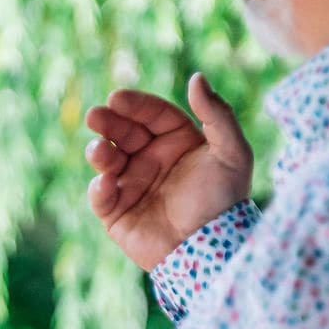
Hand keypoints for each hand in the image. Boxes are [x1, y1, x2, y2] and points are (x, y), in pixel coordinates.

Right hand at [84, 72, 254, 270]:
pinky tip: (107, 182)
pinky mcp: (118, 214)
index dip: (135, 105)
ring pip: (107, 161)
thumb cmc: (224, 201)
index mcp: (178, 143)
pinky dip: (99, 188)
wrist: (209, 250)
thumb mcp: (233, 152)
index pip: (153, 115)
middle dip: (108, 123)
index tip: (117, 98)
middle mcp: (153, 161)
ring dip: (99, 152)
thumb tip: (196, 77)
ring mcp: (133, 186)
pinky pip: (101, 196)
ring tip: (99, 151)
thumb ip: (218, 113)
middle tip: (95, 116)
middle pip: (125, 133)